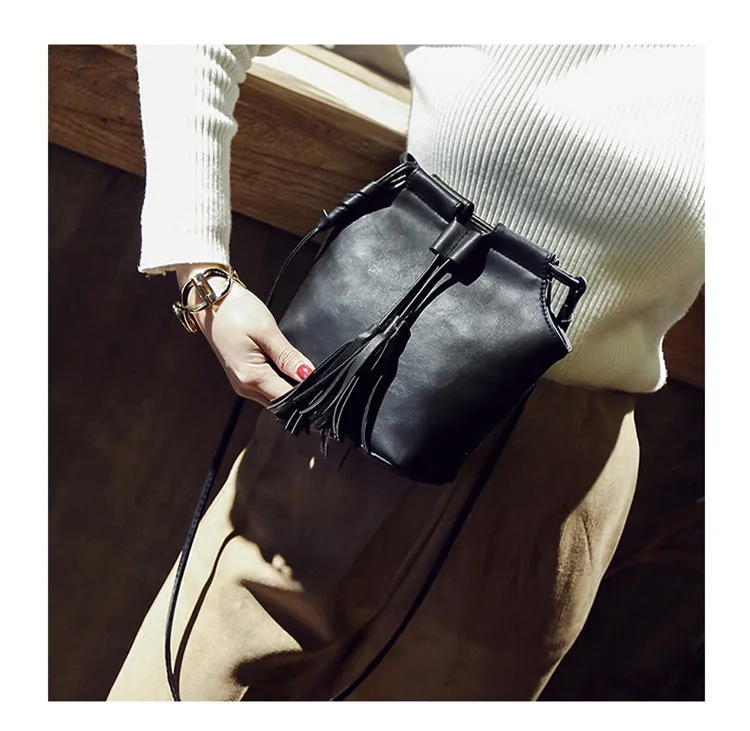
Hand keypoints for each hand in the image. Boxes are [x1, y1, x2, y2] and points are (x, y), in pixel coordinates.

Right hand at [175, 264, 313, 406]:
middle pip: (280, 403)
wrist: (210, 301)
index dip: (306, 402)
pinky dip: (282, 386)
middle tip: (322, 393)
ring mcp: (242, 382)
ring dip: (292, 394)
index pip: (286, 399)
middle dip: (301, 401)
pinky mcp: (243, 375)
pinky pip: (267, 388)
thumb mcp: (266, 331)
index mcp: (251, 377)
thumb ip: (288, 356)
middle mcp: (245, 386)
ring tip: (311, 383)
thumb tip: (307, 375)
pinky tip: (294, 377)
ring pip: (274, 398)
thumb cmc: (235, 311)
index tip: (324, 399)